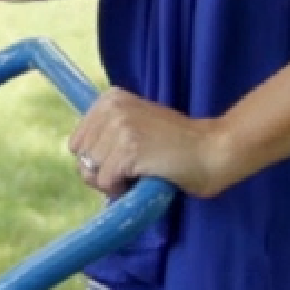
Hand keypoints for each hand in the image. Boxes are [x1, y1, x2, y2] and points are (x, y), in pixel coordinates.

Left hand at [67, 88, 249, 199]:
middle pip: (82, 157)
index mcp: (111, 98)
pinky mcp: (128, 149)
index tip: (122, 160)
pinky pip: (106, 182)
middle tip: (132, 172)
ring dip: (113, 182)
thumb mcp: (137, 124)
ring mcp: (120, 127)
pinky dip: (121, 190)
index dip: (97, 159)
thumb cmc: (177, 145)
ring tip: (141, 174)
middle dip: (101, 172)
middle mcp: (112, 107)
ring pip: (91, 171)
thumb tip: (79, 161)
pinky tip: (143, 180)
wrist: (212, 150)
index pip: (77, 141)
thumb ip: (108, 135)